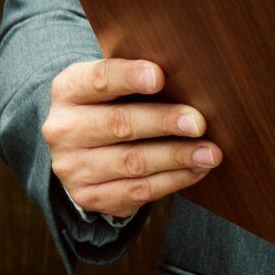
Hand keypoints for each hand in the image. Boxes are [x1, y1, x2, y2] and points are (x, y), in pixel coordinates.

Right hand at [40, 57, 219, 215]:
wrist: (83, 148)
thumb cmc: (113, 104)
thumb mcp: (114, 83)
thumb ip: (140, 77)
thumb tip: (190, 79)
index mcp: (69, 90)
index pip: (98, 79)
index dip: (128, 77)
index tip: (159, 77)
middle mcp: (63, 129)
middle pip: (119, 124)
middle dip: (164, 123)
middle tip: (199, 123)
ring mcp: (73, 167)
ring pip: (132, 163)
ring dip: (176, 157)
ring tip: (210, 152)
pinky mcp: (89, 197)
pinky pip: (137, 191)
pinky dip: (172, 180)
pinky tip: (196, 170)